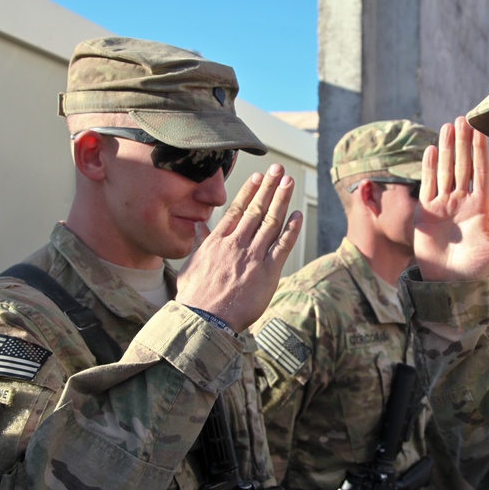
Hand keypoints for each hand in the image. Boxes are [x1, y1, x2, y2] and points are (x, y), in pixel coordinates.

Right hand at [176, 164, 301, 330]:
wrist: (205, 319)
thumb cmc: (195, 297)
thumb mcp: (191, 265)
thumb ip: (199, 243)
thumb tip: (198, 226)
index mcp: (218, 241)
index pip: (237, 210)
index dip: (250, 191)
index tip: (259, 178)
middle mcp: (237, 244)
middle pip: (257, 210)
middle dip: (269, 188)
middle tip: (278, 170)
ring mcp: (253, 256)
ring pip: (271, 222)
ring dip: (282, 200)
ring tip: (289, 182)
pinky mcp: (267, 272)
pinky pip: (283, 246)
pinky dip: (291, 229)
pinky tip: (297, 214)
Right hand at [414, 117, 488, 281]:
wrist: (450, 282)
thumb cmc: (477, 267)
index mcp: (480, 206)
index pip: (481, 172)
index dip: (480, 151)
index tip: (480, 130)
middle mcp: (461, 201)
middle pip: (462, 165)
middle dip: (463, 142)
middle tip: (463, 119)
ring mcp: (443, 205)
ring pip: (445, 170)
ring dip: (446, 149)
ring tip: (448, 127)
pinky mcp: (426, 212)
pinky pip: (427, 185)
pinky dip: (429, 167)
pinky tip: (431, 149)